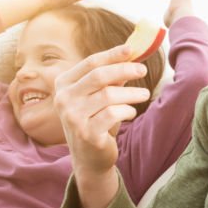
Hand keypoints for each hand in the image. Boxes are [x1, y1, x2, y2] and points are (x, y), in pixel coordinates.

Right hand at [54, 45, 151, 176]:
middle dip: (124, 69)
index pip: (90, 63)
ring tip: (144, 94)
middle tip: (143, 69)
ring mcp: (73, 117)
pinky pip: (113, 113)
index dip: (112, 54)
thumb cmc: (96, 120)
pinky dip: (127, 110)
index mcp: (63, 84)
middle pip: (99, 76)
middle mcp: (63, 99)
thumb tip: (131, 54)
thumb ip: (111, 77)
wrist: (89, 158)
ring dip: (131, 93)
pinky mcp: (87, 133)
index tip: (131, 49)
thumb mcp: (100, 96)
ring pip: (109, 94)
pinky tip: (130, 112)